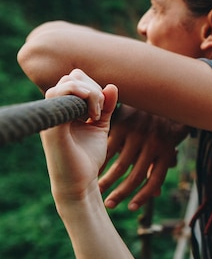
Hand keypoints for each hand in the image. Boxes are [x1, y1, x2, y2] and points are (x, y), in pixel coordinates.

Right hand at [40, 69, 117, 205]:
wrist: (80, 182)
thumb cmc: (88, 156)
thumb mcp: (101, 126)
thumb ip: (107, 106)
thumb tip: (112, 85)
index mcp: (64, 108)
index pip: (76, 78)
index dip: (94, 87)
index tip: (103, 109)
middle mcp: (56, 109)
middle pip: (73, 76)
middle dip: (93, 88)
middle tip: (100, 112)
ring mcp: (52, 115)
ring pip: (68, 82)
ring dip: (90, 94)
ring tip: (96, 115)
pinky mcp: (53, 124)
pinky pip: (61, 95)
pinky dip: (84, 99)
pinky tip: (93, 117)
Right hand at [98, 105, 190, 210]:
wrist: (164, 93)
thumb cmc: (165, 124)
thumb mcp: (168, 144)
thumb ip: (159, 167)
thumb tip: (157, 194)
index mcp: (166, 151)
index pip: (155, 180)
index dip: (143, 197)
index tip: (130, 208)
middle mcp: (153, 144)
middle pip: (136, 176)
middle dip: (121, 193)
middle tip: (108, 204)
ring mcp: (138, 134)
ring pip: (120, 164)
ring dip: (107, 180)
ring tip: (96, 190)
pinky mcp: (124, 124)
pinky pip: (109, 146)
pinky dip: (100, 160)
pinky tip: (92, 169)